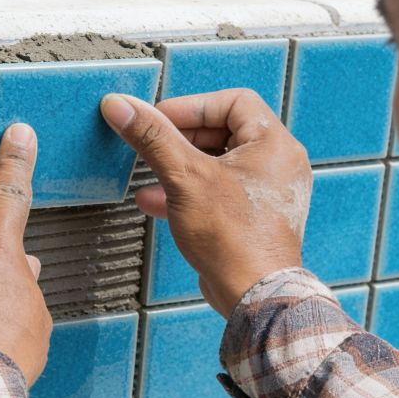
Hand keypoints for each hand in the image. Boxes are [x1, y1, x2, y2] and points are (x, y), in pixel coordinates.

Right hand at [101, 89, 310, 315]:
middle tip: (151, 142)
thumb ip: (152, 138)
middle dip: (181, 138)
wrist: (253, 295)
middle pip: (224, 131)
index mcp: (274, 144)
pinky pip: (219, 192)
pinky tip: (153, 200)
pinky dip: (188, 192)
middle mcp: (278, 165)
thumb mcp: (184, 177)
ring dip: (180, 165)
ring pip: (218, 164)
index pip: (232, 102)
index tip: (159, 118)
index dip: (191, 106)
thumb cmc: (233, 237)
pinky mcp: (253, 218)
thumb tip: (120, 107)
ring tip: (147, 170)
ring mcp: (267, 193)